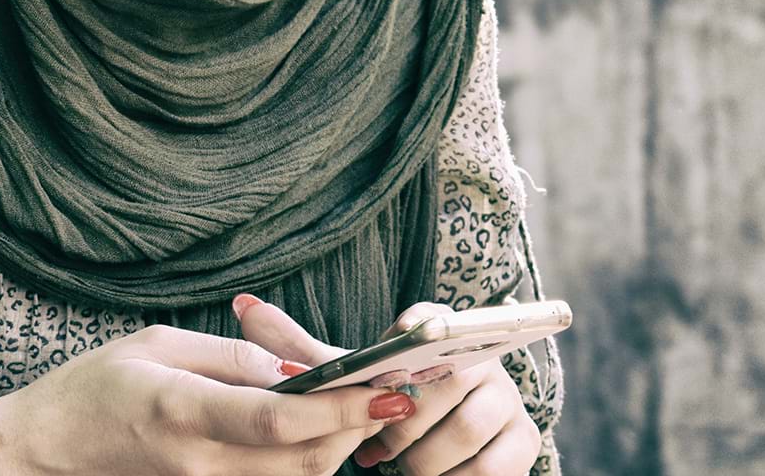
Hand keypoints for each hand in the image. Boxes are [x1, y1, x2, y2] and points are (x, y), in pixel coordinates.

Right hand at [0, 319, 417, 475]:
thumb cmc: (94, 387)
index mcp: (184, 412)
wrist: (43, 452)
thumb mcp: (157, 344)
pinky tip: (313, 429)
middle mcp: (200, 464)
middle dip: (355, 426)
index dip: (341, 407)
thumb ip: (231, 355)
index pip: (280, 421)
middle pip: (303, 460)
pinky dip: (304, 461)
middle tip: (388, 388)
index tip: (387, 388)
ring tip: (358, 403)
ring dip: (336, 445)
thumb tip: (295, 368)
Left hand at [235, 297, 539, 474]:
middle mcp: (478, 354)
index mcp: (437, 328)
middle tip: (376, 449)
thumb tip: (241, 306)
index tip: (389, 366)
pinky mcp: (523, 441)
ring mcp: (506, 397)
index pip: (423, 324)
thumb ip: (296, 348)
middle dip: (395, 431)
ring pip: (458, 435)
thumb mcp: (345, 375)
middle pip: (433, 392)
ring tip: (402, 464)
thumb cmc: (385, 399)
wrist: (448, 434)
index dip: (404, 345)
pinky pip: (488, 469)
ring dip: (419, 462)